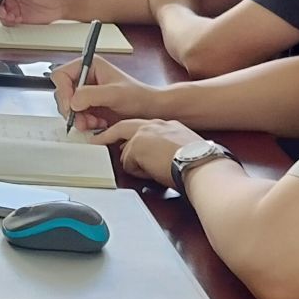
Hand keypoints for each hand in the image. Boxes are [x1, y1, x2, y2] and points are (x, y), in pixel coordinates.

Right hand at [50, 55, 159, 133]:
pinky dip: (84, 123)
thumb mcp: (115, 94)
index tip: (71, 106)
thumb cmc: (138, 96)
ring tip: (94, 123)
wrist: (149, 110)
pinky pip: (76, 116)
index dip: (63, 91)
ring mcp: (85, 93)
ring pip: (67, 107)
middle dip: (72, 109)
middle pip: (62, 93)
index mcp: (89, 66)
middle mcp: (84, 78)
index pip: (61, 75)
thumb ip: (92, 95)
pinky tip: (98, 124)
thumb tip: (72, 102)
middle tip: (83, 120)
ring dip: (79, 118)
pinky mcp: (88, 107)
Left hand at [90, 119, 205, 186]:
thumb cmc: (199, 162)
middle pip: (123, 127)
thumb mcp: (183, 147)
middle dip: (108, 135)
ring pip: (126, 152)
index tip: (123, 139)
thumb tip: (154, 157)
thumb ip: (165, 147)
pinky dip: (137, 171)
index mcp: (167, 124)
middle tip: (97, 141)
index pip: (142, 126)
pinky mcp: (137, 145)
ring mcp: (144, 133)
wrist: (201, 164)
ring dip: (135, 165)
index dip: (131, 135)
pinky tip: (153, 173)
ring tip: (154, 171)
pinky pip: (128, 163)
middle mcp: (154, 125)